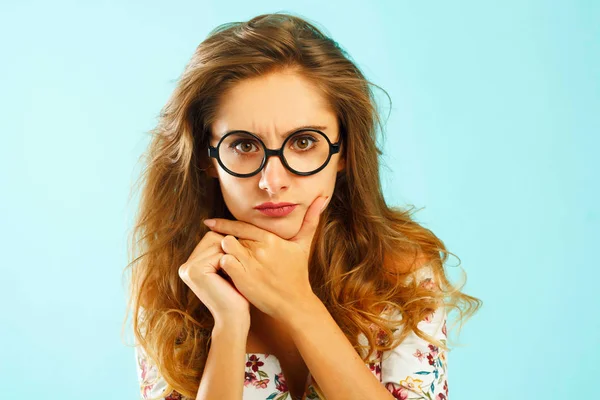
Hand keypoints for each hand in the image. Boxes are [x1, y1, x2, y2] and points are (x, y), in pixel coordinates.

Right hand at [178, 229, 250, 328]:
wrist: (233, 319)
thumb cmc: (236, 295)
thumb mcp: (228, 269)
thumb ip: (223, 251)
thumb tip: (229, 228)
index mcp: (190, 264)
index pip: (212, 237)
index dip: (229, 246)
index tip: (235, 265)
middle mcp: (185, 266)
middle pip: (213, 237)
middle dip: (229, 249)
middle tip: (234, 272)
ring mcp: (188, 268)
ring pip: (217, 243)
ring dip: (231, 256)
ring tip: (231, 276)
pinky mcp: (195, 271)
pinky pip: (219, 253)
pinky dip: (231, 263)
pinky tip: (231, 278)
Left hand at [202, 195, 329, 321]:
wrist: (294, 303)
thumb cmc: (297, 273)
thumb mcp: (303, 245)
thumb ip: (310, 221)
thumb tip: (322, 199)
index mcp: (271, 239)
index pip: (242, 225)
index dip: (224, 224)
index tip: (209, 222)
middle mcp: (260, 249)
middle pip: (232, 236)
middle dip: (226, 242)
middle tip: (221, 250)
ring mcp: (251, 264)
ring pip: (226, 247)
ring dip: (223, 252)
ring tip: (227, 260)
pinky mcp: (243, 279)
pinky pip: (225, 263)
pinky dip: (223, 265)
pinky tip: (226, 271)